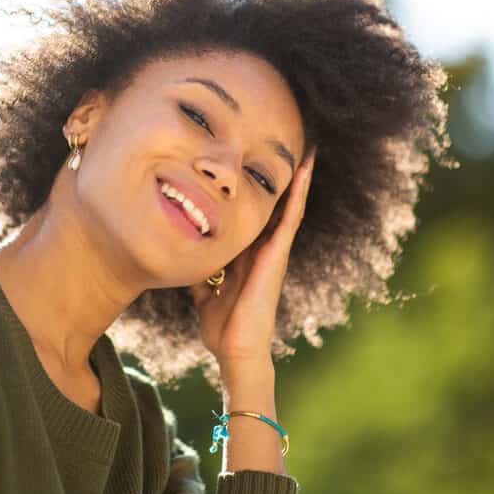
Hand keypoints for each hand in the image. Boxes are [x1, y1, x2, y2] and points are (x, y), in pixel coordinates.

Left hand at [188, 146, 316, 364]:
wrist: (235, 349)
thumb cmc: (222, 325)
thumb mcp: (204, 290)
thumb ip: (200, 271)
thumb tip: (185, 255)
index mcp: (247, 253)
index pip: (255, 214)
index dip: (259, 190)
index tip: (258, 162)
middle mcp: (263, 248)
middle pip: (276, 205)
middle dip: (282, 178)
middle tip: (290, 144)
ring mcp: (273, 250)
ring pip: (289, 206)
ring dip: (299, 179)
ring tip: (308, 150)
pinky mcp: (277, 255)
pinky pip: (290, 218)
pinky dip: (298, 194)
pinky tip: (304, 172)